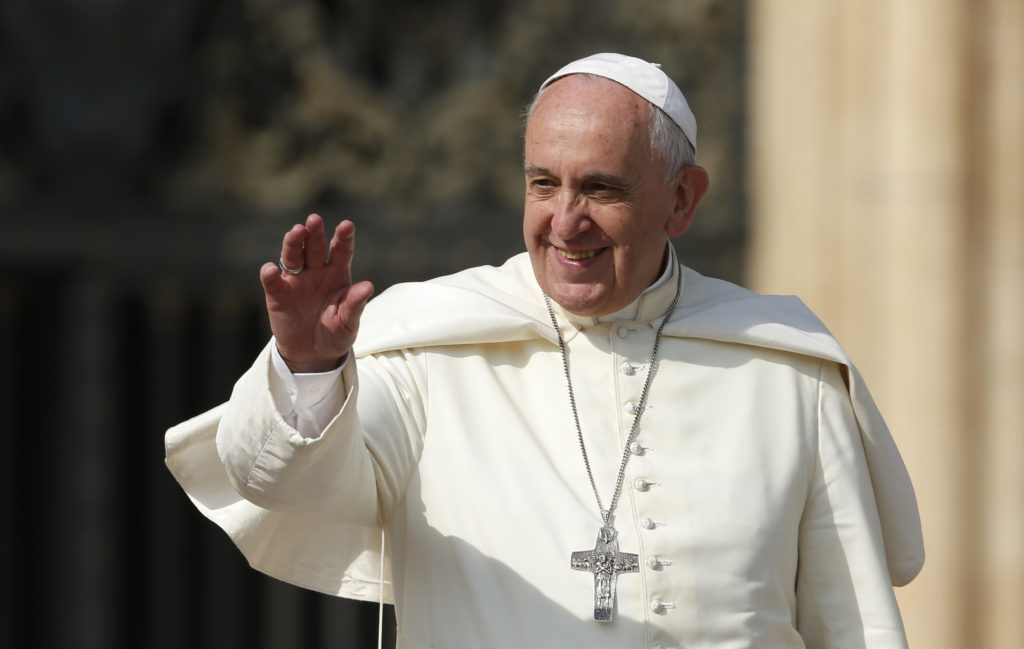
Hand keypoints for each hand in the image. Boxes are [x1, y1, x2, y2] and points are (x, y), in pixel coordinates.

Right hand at [259, 214, 373, 372]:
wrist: (313, 353)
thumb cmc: (336, 333)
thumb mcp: (349, 322)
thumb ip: (355, 304)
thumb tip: (368, 286)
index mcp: (337, 274)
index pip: (341, 251)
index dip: (343, 237)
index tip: (347, 225)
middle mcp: (316, 271)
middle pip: (314, 247)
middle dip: (314, 233)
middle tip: (315, 219)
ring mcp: (296, 280)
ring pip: (293, 256)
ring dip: (293, 243)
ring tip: (296, 232)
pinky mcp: (278, 294)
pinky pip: (272, 281)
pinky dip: (270, 274)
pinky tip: (271, 269)